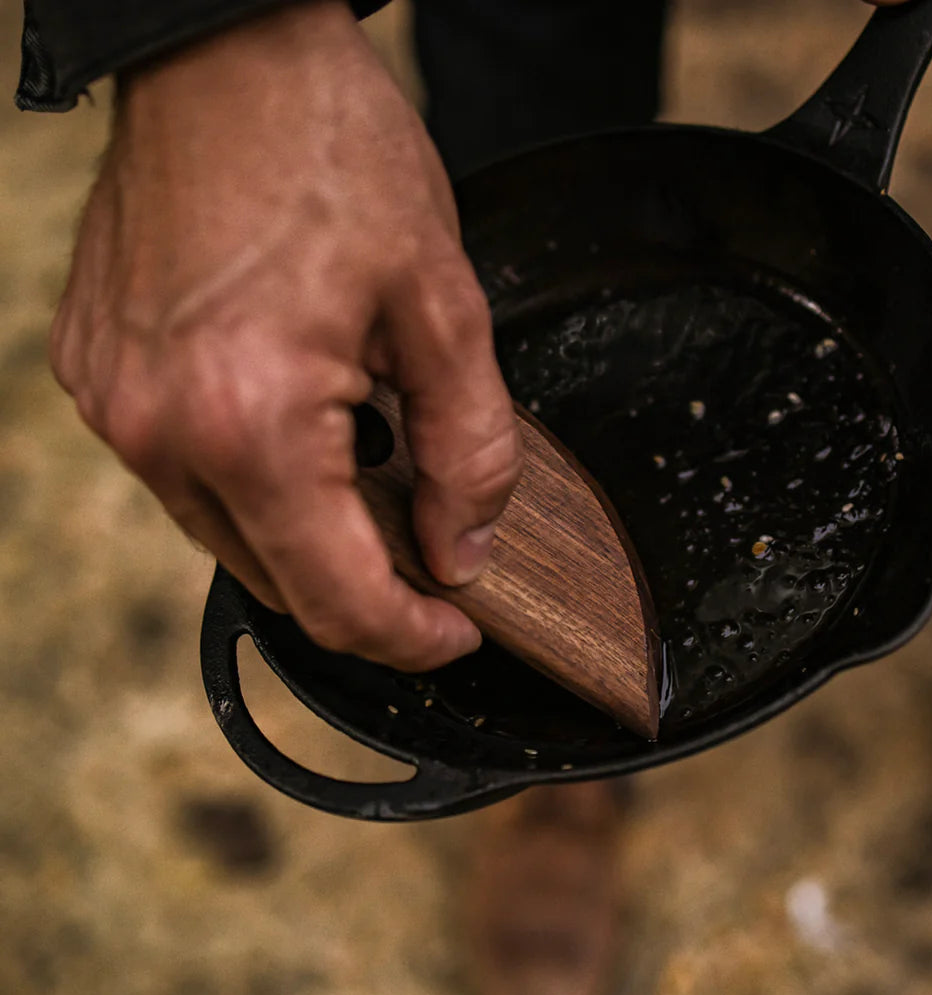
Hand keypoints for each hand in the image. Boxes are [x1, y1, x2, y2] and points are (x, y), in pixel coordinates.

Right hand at [50, 0, 522, 670]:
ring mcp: (117, 409)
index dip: (410, 636)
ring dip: (311, 534)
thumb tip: (463, 548)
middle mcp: (162, 432)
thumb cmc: (330, 154)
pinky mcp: (100, 381)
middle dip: (367, 588)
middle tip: (431, 548)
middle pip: (281, 585)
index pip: (338, 600)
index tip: (454, 631)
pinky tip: (303, 427)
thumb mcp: (444, 306)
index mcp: (251, 421)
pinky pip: (189, 480)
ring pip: (233, 540)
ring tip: (371, 465)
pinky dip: (257, 484)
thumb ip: (468, 450)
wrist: (226, 57)